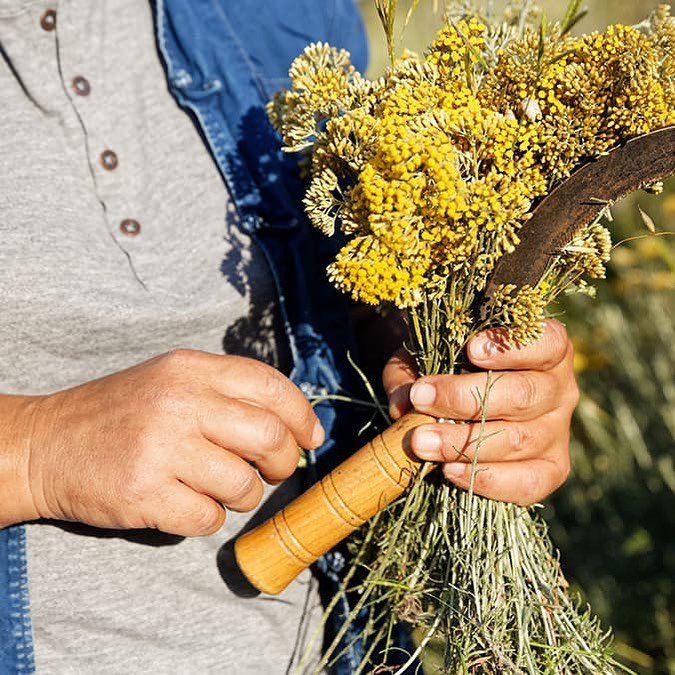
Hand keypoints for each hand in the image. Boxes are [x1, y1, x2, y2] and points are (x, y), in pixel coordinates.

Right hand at [6, 350, 322, 534]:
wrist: (45, 445)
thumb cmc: (122, 415)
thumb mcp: (172, 381)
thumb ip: (228, 394)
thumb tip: (294, 426)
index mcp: (190, 369)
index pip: (270, 385)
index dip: (301, 416)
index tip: (309, 439)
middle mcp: (179, 402)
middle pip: (269, 437)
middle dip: (283, 462)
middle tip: (271, 471)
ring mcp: (160, 448)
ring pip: (244, 485)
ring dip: (243, 495)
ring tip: (218, 488)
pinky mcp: (144, 493)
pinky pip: (209, 518)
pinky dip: (207, 518)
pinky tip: (184, 503)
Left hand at [382, 320, 577, 504]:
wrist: (459, 404)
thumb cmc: (447, 369)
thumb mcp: (426, 358)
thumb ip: (410, 372)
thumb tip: (403, 405)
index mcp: (546, 349)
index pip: (547, 342)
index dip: (513, 347)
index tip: (471, 349)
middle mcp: (560, 389)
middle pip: (522, 394)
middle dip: (465, 398)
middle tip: (420, 399)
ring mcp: (558, 432)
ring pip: (519, 439)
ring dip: (464, 443)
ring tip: (420, 442)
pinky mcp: (551, 470)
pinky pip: (529, 482)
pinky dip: (488, 480)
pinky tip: (450, 472)